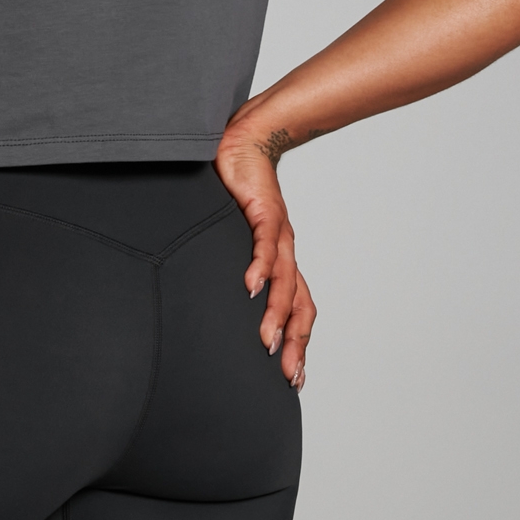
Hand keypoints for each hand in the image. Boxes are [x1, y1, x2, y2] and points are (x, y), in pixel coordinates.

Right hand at [215, 126, 316, 389]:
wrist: (245, 143)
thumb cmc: (236, 191)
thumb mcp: (232, 236)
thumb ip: (233, 262)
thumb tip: (219, 292)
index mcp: (281, 260)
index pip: (299, 308)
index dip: (298, 342)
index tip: (294, 376)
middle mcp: (286, 252)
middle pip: (299, 304)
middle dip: (295, 342)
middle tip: (288, 375)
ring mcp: (278, 233)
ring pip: (285, 281)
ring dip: (276, 313)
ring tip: (267, 341)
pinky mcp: (265, 211)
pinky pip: (266, 243)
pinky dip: (260, 266)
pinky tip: (251, 287)